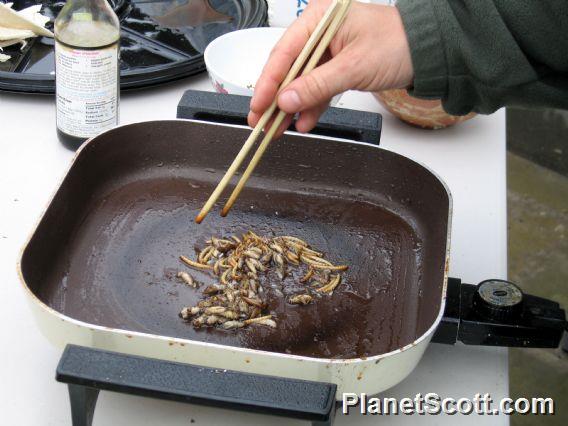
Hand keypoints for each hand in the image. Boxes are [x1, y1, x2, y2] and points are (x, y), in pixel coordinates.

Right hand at [248, 0, 412, 135]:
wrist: (427, 52)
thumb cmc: (398, 44)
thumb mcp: (354, 67)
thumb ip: (318, 85)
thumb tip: (286, 101)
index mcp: (320, 19)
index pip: (284, 52)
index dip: (268, 81)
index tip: (258, 105)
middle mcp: (320, 33)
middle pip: (288, 68)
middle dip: (276, 97)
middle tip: (260, 121)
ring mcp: (328, 52)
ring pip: (301, 82)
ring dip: (291, 107)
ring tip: (278, 128)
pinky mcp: (337, 68)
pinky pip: (318, 89)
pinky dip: (311, 107)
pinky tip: (303, 122)